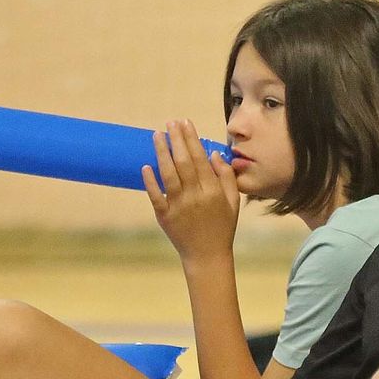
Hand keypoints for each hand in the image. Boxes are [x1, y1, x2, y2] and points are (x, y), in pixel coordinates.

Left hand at [142, 119, 239, 265]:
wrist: (207, 255)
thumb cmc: (222, 226)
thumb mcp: (233, 202)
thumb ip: (226, 177)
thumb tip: (214, 153)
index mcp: (213, 191)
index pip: (200, 158)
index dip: (192, 139)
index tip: (185, 123)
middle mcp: (196, 196)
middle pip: (183, 162)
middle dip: (176, 140)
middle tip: (170, 123)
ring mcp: (179, 206)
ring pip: (168, 175)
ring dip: (162, 153)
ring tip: (157, 136)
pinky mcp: (165, 217)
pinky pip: (156, 196)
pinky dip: (150, 181)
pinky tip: (145, 166)